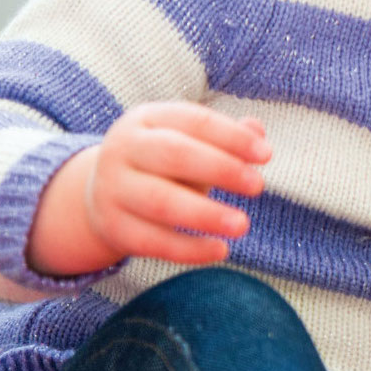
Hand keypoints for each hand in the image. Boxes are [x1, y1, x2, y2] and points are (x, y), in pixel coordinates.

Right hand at [27, 102, 270, 273]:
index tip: (266, 155)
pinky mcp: (112, 226)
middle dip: (221, 169)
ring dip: (206, 215)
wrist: (104, 194)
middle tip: (258, 186)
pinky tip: (220, 250)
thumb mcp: (190, 144)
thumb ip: (224, 138)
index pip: (194, 121)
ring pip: (161, 201)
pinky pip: (152, 241)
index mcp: (147, 119)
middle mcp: (123, 149)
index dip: (232, 137)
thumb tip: (256, 129)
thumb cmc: (164, 165)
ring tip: (242, 225)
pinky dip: (189, 249)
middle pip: (174, 154)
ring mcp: (112, 188)